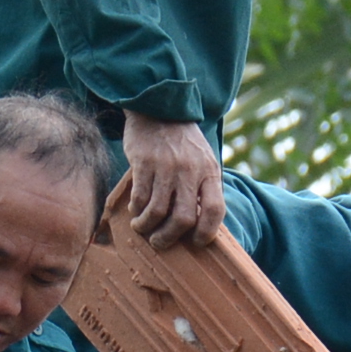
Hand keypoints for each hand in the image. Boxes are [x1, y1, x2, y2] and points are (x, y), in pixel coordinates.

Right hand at [113, 112, 223, 244]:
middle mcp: (190, 171)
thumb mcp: (204, 160)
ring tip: (143, 228)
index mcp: (209, 172)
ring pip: (158, 212)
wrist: (160, 110)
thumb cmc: (183, 143)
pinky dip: (136, 210)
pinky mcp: (144, 163)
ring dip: (147, 227)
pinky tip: (135, 210)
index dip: (206, 232)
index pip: (215, 210)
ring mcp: (166, 167)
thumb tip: (201, 225)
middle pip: (183, 218)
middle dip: (169, 237)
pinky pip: (140, 197)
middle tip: (160, 242)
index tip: (196, 242)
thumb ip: (205, 188)